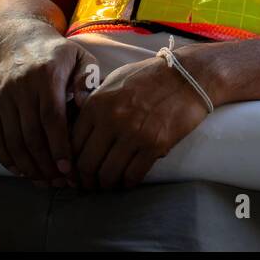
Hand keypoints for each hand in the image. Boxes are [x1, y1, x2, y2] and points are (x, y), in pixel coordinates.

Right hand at [0, 35, 97, 183]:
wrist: (20, 41)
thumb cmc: (58, 55)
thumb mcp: (80, 58)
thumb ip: (87, 80)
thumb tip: (86, 104)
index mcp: (47, 74)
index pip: (52, 117)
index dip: (59, 145)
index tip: (68, 167)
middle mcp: (21, 84)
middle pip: (31, 132)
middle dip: (45, 162)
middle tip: (58, 181)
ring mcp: (2, 94)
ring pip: (12, 138)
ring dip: (27, 164)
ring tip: (43, 180)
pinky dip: (6, 156)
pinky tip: (20, 170)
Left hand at [71, 54, 209, 189]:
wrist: (189, 75)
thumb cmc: (151, 76)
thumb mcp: (114, 80)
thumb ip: (95, 102)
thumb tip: (78, 125)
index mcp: (97, 104)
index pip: (72, 144)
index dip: (71, 163)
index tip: (75, 171)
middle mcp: (112, 120)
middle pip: (87, 164)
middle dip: (86, 180)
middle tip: (90, 184)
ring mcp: (134, 134)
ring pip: (108, 174)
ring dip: (106, 184)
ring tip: (109, 184)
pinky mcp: (155, 144)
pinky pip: (133, 175)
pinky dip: (128, 183)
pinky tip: (128, 181)